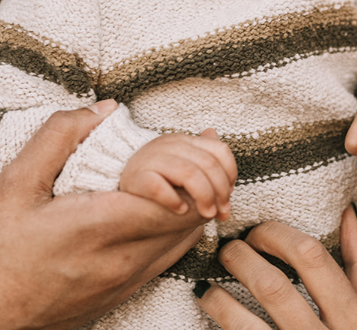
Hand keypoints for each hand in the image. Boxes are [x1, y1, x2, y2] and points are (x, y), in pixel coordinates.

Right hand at [0, 100, 206, 329]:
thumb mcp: (14, 183)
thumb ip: (60, 136)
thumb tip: (106, 110)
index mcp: (99, 229)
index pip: (177, 198)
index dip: (195, 166)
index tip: (194, 138)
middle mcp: (121, 263)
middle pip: (191, 220)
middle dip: (203, 179)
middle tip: (203, 147)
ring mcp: (123, 284)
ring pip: (184, 242)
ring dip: (196, 204)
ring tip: (195, 168)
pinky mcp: (119, 296)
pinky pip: (165, 259)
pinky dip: (176, 228)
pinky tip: (167, 204)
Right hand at [119, 129, 236, 220]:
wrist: (125, 196)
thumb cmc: (164, 186)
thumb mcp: (189, 175)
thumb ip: (210, 174)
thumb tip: (231, 184)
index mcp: (186, 141)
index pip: (220, 150)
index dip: (230, 175)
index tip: (228, 197)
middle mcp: (170, 144)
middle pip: (208, 163)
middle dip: (220, 192)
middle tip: (221, 213)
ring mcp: (152, 158)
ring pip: (189, 173)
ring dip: (204, 197)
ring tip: (207, 215)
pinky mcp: (136, 176)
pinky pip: (159, 186)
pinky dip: (173, 200)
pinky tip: (180, 210)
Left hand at [197, 210, 356, 329]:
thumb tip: (346, 213)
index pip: (312, 257)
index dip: (277, 235)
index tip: (257, 232)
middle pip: (272, 286)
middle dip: (241, 259)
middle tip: (227, 250)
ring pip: (246, 325)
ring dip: (220, 299)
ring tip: (208, 285)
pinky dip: (223, 324)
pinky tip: (212, 313)